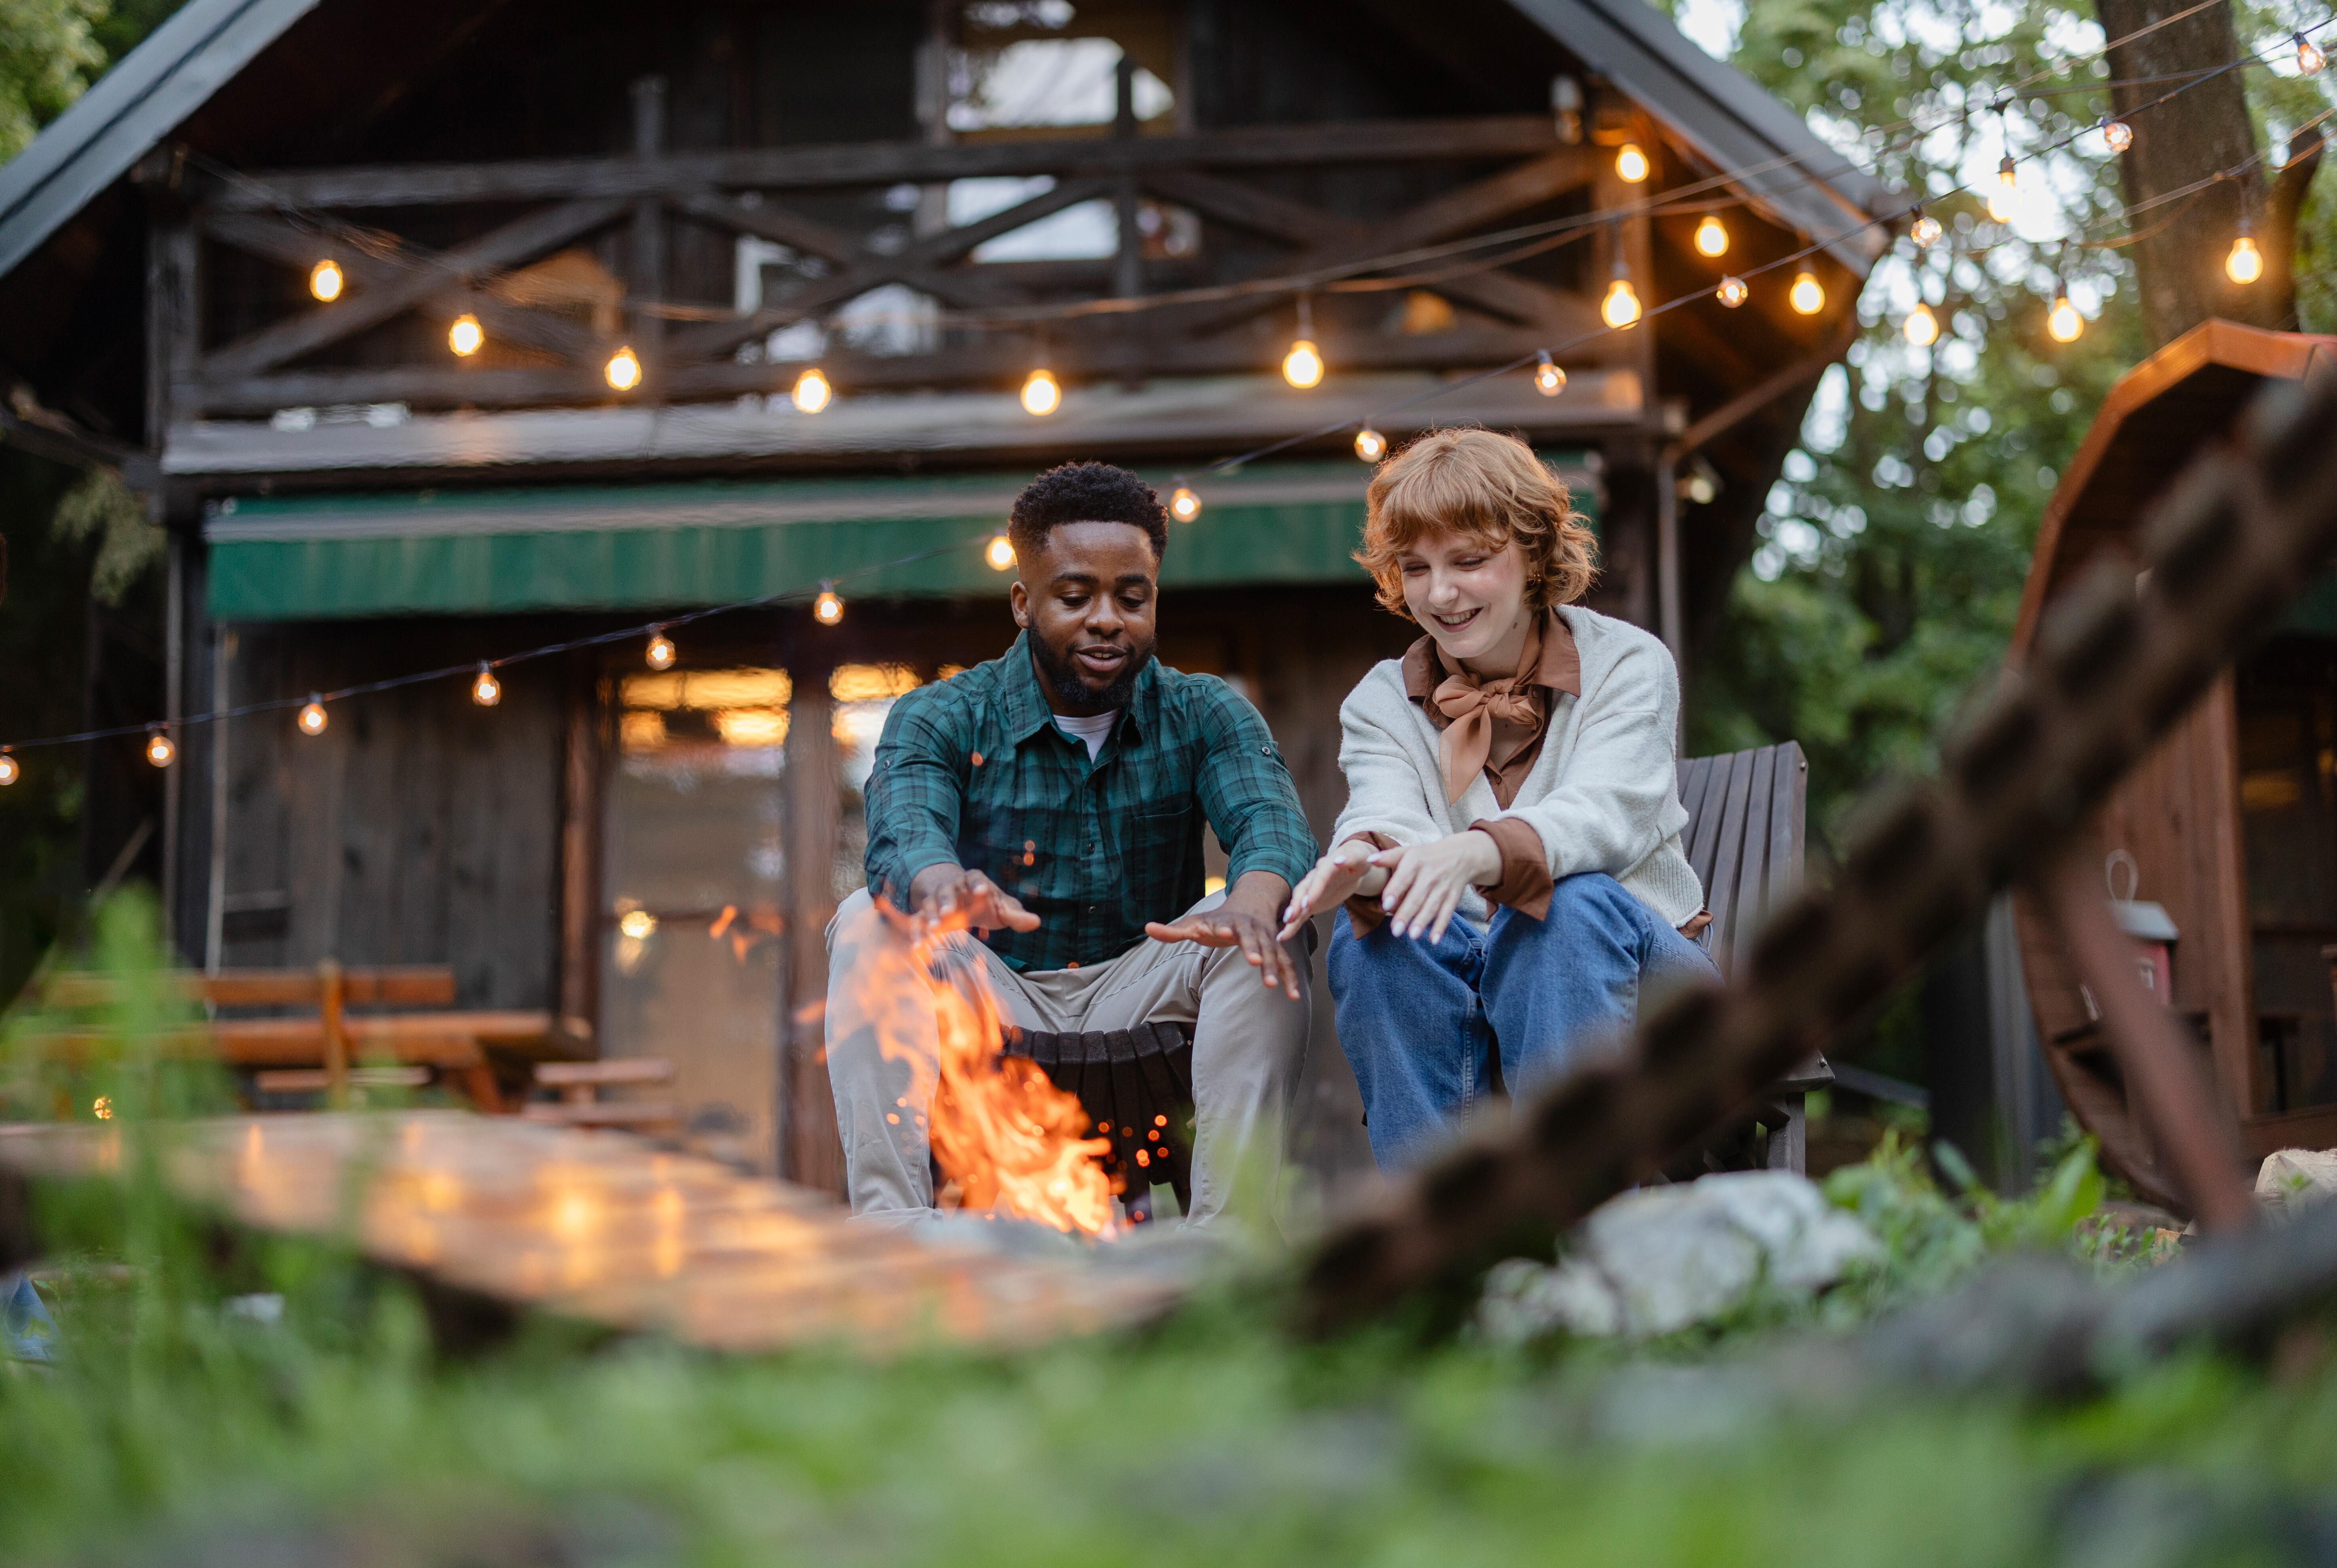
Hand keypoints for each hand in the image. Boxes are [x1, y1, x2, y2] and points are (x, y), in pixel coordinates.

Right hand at [909, 864, 1039, 935]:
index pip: (975, 877)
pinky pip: (918, 921)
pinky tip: (918, 945)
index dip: (978, 883)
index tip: (984, 892)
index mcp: (973, 882)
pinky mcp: (926, 916)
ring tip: (934, 929)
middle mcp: (952, 888)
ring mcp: (937, 901)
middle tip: (950, 912)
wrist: (958, 899)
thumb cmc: (984, 903)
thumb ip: (1016, 915)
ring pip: (930, 905)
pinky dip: (917, 932)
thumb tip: (1037, 922)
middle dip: (948, 900)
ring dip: (932, 916)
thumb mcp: (1002, 908)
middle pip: (948, 891)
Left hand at [1146, 871, 1301, 1000]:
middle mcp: (1250, 928)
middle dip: (1254, 949)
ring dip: (1273, 968)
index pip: (1225, 923)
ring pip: (1272, 952)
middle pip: (1253, 939)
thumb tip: (1147, 928)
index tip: (1224, 930)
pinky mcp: (1276, 950)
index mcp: (1228, 920)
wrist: (1251, 904)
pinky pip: (1286, 964)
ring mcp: (1266, 939)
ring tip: (1271, 985)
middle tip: (1255, 962)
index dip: (1223, 927)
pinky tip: (1293, 996)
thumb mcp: (1195, 922)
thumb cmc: (1218, 920)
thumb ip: (1173, 930)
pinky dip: (1290, 979)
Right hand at [1279, 839, 1387, 941]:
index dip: (1313, 890)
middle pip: (1304, 889)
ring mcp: (1311, 890)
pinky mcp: (1312, 902)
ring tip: (1286, 924)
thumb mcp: (1360, 857)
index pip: (1320, 877)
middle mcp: (1315, 877)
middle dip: (1297, 903)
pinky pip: (1301, 914)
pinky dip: (1293, 925)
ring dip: (1292, 912)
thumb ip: (1352, 858)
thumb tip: (1340, 860)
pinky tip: (1284, 936)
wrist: (1352, 864)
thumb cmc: (1357, 860)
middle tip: (1291, 916)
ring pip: (1299, 901)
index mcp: (1327, 866)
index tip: (1307, 903)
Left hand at [1374, 830, 1501, 943]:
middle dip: (1406, 914)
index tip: (1386, 905)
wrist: (1460, 854)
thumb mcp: (1408, 852)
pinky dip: (1441, 926)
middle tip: (1395, 931)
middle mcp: (1430, 875)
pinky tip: (1433, 940)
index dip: (1395, 891)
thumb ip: (1388, 857)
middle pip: (1417, 897)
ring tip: (1412, 936)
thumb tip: (1368, 860)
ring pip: (1432, 906)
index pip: (1404, 878)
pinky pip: (1447, 913)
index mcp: (1416, 862)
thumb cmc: (1426, 856)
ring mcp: (1443, 887)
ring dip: (1422, 921)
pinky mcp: (1453, 897)